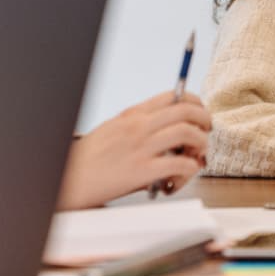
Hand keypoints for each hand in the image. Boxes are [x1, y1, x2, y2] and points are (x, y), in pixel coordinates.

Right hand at [56, 91, 210, 209]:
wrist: (67, 180)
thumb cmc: (89, 159)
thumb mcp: (113, 130)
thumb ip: (139, 125)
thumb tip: (167, 127)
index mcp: (133, 115)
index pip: (174, 96)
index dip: (196, 103)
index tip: (201, 115)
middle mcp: (139, 127)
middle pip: (187, 111)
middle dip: (205, 121)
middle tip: (206, 134)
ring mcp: (140, 148)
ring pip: (188, 133)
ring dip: (201, 144)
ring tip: (197, 156)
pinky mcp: (141, 171)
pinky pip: (179, 164)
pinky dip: (190, 169)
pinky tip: (183, 175)